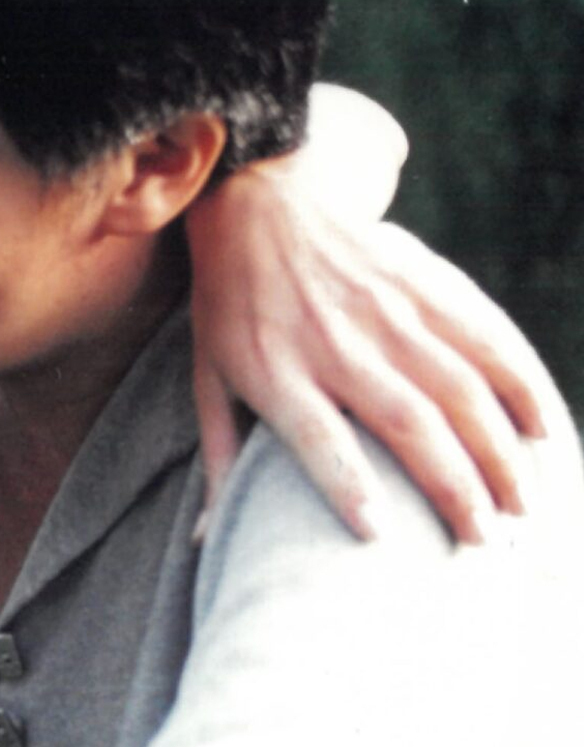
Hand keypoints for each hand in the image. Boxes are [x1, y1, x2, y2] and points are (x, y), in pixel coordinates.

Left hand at [187, 184, 549, 543]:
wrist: (261, 203)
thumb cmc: (231, 309)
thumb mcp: (207, 377)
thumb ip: (217, 457)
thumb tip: (203, 539)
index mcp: (276, 372)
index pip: (317, 439)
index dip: (349, 488)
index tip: (382, 538)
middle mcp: (336, 344)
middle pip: (407, 423)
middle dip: (454, 488)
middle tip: (486, 544)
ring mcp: (386, 310)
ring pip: (459, 387)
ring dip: (499, 451)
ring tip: (523, 507)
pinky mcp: (425, 281)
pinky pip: (486, 336)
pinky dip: (521, 384)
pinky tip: (544, 432)